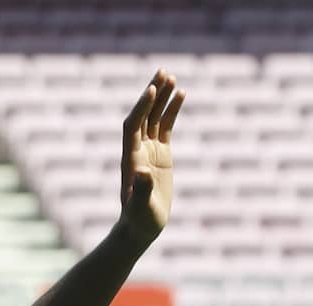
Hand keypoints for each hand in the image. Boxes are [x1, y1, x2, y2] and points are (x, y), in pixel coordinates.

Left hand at [119, 69, 184, 245]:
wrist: (141, 227)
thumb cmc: (139, 219)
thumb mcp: (141, 206)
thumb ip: (141, 189)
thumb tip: (143, 173)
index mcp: (130, 159)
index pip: (132, 126)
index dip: (140, 108)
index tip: (151, 89)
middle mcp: (137, 150)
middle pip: (142, 115)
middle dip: (151, 94)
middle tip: (162, 71)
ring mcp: (149, 151)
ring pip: (154, 118)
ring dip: (162, 98)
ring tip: (173, 77)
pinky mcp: (161, 155)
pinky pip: (166, 127)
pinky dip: (172, 111)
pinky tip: (181, 95)